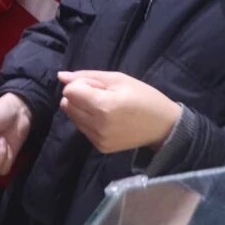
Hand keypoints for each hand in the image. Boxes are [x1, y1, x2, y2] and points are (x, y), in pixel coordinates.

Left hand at [58, 70, 180, 153]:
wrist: (164, 127)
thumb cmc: (144, 97)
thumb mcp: (119, 79)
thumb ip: (87, 76)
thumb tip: (60, 76)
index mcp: (103, 107)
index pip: (69, 91)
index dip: (81, 84)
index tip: (98, 86)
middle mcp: (97, 126)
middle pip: (67, 104)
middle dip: (79, 96)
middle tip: (103, 95)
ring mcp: (98, 139)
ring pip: (72, 117)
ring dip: (82, 108)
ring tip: (105, 107)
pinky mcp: (100, 148)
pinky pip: (83, 129)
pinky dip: (89, 121)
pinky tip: (107, 119)